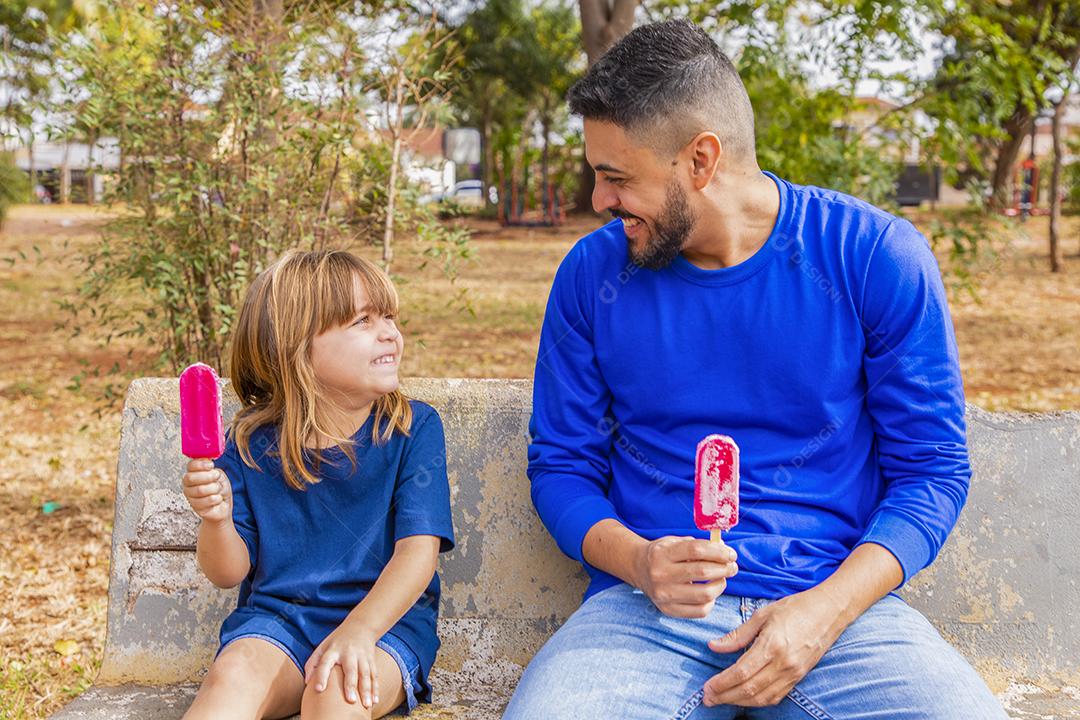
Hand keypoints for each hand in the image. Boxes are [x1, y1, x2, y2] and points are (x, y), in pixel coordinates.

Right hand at [182, 459, 232, 523]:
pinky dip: (217, 498)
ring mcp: (190, 497)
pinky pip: (207, 500)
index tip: (211, 465)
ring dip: (215, 488)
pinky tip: (218, 499)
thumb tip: (206, 459)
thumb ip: (211, 468)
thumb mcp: (218, 475)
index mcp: (192, 473)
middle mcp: (188, 485)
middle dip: (208, 476)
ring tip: (218, 490)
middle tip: (217, 477)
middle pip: (191, 478)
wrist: (223, 506)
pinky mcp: (196, 508)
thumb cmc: (220, 489)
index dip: (201, 464)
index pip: (190, 466)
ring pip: (200, 489)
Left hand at [305, 622, 379, 707]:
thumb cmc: (338, 640)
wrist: (361, 625)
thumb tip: (307, 683)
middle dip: (351, 685)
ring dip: (367, 690)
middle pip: (350, 669)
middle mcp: (349, 652)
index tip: (319, 689)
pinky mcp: (372, 660)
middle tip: (351, 700)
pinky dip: (375, 688)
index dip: (321, 676)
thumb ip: (313, 663)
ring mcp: (362, 656)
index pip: (326, 662)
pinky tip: (375, 700)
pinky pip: (374, 675)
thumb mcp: (323, 646)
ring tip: (367, 705)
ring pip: (365, 674)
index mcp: (333, 650)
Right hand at [634, 536, 737, 617]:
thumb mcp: (675, 542)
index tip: (731, 554)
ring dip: (720, 586)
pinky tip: (710, 593)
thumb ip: (699, 545)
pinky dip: (711, 602)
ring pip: (704, 594)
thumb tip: (725, 550)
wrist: (639, 569)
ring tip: (722, 579)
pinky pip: (699, 611)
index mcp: (662, 553)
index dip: (719, 551)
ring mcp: (663, 594)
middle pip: (702, 572)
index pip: (696, 550)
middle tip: (732, 567)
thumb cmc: (663, 554)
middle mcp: (660, 574)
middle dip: (724, 569)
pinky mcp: (668, 610)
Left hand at [703, 587, 847, 706]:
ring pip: (762, 697)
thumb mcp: (763, 615)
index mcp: (772, 645)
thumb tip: (713, 646)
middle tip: (707, 699)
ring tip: (721, 700)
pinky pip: (775, 696)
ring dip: (739, 702)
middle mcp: (784, 664)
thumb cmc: (795, 608)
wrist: (829, 611)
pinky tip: (744, 698)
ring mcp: (793, 673)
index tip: (706, 688)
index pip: (741, 672)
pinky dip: (757, 701)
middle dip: (725, 697)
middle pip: (749, 689)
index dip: (721, 684)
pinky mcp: (799, 677)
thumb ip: (738, 635)